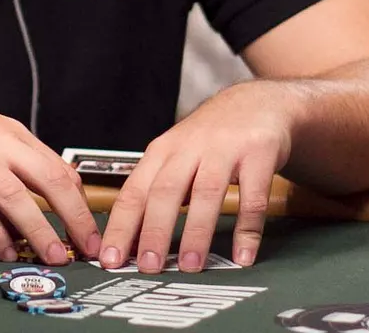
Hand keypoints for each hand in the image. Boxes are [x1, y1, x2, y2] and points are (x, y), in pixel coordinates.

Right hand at [0, 74, 99, 265]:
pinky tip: (3, 250)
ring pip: (16, 196)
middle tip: (89, 247)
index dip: (80, 202)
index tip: (91, 229)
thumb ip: (12, 159)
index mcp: (12, 133)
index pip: (59, 167)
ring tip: (54, 256)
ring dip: (39, 230)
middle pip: (50, 180)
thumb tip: (41, 194)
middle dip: (74, 217)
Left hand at [100, 80, 291, 273]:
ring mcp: (225, 148)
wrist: (257, 102)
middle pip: (166, 191)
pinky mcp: (258, 152)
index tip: (110, 259)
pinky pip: (252, 197)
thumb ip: (157, 191)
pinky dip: (247, 230)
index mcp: (162, 151)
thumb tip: (132, 241)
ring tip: (190, 266)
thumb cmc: (211, 136)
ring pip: (205, 192)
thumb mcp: (176, 154)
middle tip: (149, 267)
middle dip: (155, 232)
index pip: (134, 192)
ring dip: (196, 232)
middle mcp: (190, 147)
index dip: (120, 227)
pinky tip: (242, 256)